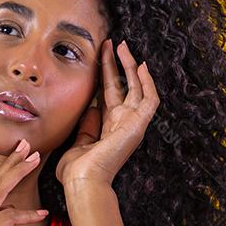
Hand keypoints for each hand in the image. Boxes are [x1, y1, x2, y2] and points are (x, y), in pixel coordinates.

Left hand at [53, 39, 159, 188]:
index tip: (99, 55)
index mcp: (108, 126)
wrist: (83, 182)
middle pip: (122, 86)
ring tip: (123, 46)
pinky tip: (142, 66)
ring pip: (137, 87)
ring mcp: (132, 123)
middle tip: (111, 43)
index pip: (109, 93)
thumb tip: (90, 107)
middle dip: (117, 64)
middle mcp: (123, 122)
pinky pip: (149, 99)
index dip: (105, 73)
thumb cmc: (76, 171)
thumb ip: (85, 125)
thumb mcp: (78, 142)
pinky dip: (148, 82)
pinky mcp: (138, 125)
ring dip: (131, 66)